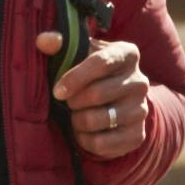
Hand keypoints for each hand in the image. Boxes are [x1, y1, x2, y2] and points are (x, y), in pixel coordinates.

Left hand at [48, 39, 154, 163]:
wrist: (118, 103)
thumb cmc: (92, 74)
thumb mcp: (80, 54)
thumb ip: (60, 45)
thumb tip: (43, 41)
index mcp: (128, 54)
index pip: (100, 63)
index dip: (74, 78)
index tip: (57, 91)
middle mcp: (140, 81)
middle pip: (97, 93)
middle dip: (74, 101)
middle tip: (69, 102)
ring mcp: (141, 110)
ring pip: (96, 120)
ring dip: (77, 120)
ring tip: (77, 115)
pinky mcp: (137, 135)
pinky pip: (101, 143)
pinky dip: (85, 139)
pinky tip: (85, 132)